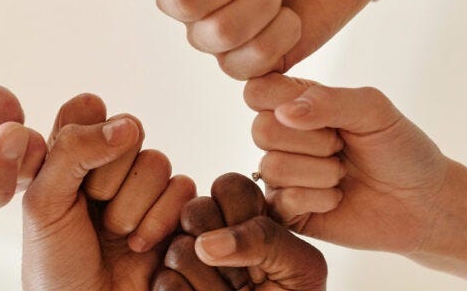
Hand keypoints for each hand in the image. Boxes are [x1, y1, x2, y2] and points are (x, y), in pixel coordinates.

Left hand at [22, 94, 196, 289]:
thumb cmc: (56, 265)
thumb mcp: (44, 203)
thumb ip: (72, 151)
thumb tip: (126, 125)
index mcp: (69, 156)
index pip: (88, 109)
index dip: (85, 137)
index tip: (71, 176)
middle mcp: (108, 166)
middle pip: (128, 131)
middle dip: (108, 179)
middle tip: (92, 214)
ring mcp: (143, 189)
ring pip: (157, 161)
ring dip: (133, 205)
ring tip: (115, 236)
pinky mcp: (175, 212)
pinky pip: (182, 188)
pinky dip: (159, 220)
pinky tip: (140, 246)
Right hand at [156, 173, 326, 290]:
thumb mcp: (301, 266)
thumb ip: (266, 238)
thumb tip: (206, 244)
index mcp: (244, 215)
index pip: (229, 186)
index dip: (242, 213)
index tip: (263, 248)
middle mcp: (209, 229)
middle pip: (196, 211)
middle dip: (227, 252)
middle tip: (248, 280)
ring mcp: (183, 256)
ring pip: (181, 251)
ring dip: (214, 285)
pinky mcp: (166, 285)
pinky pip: (167, 283)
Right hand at [244, 74, 447, 253]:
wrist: (424, 202)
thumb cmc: (400, 149)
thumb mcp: (373, 109)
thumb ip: (328, 100)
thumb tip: (284, 113)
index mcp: (296, 105)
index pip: (258, 90)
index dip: (284, 101)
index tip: (325, 114)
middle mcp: (282, 138)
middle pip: (261, 130)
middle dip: (314, 141)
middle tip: (341, 147)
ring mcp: (281, 177)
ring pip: (273, 167)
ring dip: (321, 173)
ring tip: (342, 174)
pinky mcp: (286, 213)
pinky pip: (283, 201)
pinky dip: (319, 198)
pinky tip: (337, 198)